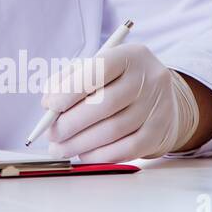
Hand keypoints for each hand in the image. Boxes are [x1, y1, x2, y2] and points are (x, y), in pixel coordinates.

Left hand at [41, 43, 200, 161]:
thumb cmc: (117, 82)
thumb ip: (69, 80)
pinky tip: (83, 155)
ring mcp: (157, 107)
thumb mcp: (96, 69)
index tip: (50, 106)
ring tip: (60, 148)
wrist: (162, 99)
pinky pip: (127, 150)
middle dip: (71, 123)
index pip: (98, 70)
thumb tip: (49, 104)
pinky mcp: (159, 132)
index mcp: (129, 56)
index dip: (71, 90)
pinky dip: (100, 156)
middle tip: (51, 135)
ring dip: (80, 144)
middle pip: (104, 104)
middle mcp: (148, 79)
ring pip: (113, 130)